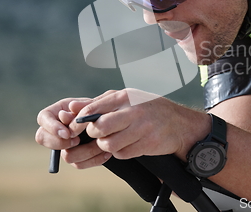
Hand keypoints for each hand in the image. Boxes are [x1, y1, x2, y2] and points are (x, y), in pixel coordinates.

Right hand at [35, 97, 111, 168]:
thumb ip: (79, 108)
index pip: (43, 118)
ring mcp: (64, 144)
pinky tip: (105, 153)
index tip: (67, 134)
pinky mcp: (75, 156)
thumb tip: (62, 115)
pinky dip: (93, 159)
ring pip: (63, 155)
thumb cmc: (99, 108)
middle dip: (59, 142)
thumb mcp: (91, 105)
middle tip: (76, 141)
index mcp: (57, 111)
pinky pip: (79, 163)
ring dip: (83, 151)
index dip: (52, 127)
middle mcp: (56, 129)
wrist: (110, 121)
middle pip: (42, 138)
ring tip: (98, 144)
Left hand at [68, 89, 210, 160]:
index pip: (92, 109)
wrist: (179, 124)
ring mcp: (143, 128)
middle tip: (99, 134)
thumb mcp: (126, 99)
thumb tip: (71, 107)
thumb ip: (99, 103)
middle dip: (95, 134)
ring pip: (109, 144)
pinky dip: (120, 152)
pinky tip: (127, 144)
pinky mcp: (148, 144)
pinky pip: (123, 154)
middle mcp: (134, 110)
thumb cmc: (147, 109)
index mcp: (126, 96)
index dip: (79, 122)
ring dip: (107, 146)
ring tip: (114, 140)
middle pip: (99, 128)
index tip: (76, 129)